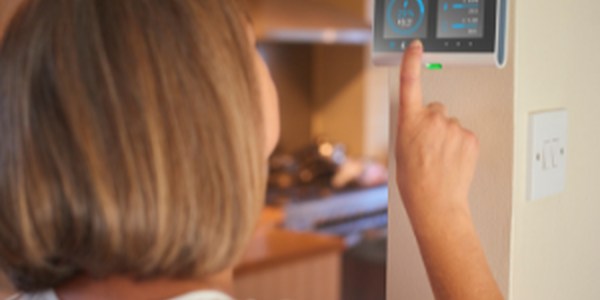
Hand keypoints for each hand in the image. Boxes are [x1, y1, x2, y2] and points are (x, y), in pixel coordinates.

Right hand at [395, 40, 479, 217]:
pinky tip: (452, 161)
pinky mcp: (470, 137)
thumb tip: (422, 125)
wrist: (435, 202)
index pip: (409, 83)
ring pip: (451, 124)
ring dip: (447, 137)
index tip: (416, 47)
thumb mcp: (401, 149)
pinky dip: (460, 145)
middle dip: (434, 123)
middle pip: (436, 109)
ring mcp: (453, 128)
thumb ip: (412, 128)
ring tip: (441, 159)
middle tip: (429, 147)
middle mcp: (432, 119)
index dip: (412, 62)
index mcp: (409, 121)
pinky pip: (464, 135)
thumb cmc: (414, 181)